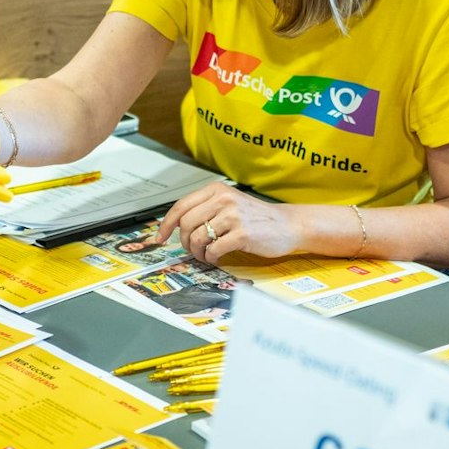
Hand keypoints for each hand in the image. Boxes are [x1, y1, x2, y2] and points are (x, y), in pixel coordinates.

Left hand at [153, 183, 302, 263]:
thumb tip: (176, 226)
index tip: (160, 237)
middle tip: (191, 250)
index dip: (166, 224)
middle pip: (185, 224)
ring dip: (197, 252)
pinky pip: (213, 250)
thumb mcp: (229, 203)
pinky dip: (211, 258)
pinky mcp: (242, 234)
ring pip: (197, 238)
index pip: (180, 206)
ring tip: (206, 255)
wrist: (287, 225)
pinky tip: (217, 258)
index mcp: (217, 190)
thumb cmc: (256, 217)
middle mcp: (223, 199)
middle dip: (183, 242)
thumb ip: (206, 209)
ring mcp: (233, 216)